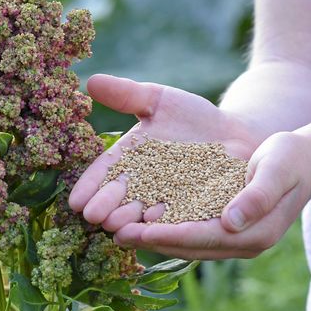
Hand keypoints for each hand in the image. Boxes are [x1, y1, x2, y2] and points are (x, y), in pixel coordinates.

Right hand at [68, 74, 263, 231]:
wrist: (235, 136)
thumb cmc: (193, 117)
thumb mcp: (159, 101)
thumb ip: (126, 95)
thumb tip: (90, 81)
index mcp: (128, 162)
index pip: (103, 174)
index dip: (90, 187)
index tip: (75, 200)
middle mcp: (143, 187)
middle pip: (120, 198)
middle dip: (107, 208)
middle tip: (93, 216)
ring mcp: (166, 202)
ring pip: (144, 214)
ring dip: (130, 222)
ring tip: (117, 226)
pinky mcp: (191, 213)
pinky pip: (177, 220)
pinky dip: (164, 225)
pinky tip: (152, 228)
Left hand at [108, 130, 310, 259]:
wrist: (306, 160)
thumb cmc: (292, 158)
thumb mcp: (279, 168)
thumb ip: (259, 194)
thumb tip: (230, 221)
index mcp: (256, 233)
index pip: (203, 238)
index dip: (168, 235)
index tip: (137, 231)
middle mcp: (242, 243)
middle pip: (188, 246)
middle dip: (151, 241)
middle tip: (113, 233)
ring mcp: (234, 240)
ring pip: (185, 243)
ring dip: (152, 238)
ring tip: (117, 230)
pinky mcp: (225, 230)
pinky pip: (189, 233)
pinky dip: (164, 229)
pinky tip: (139, 219)